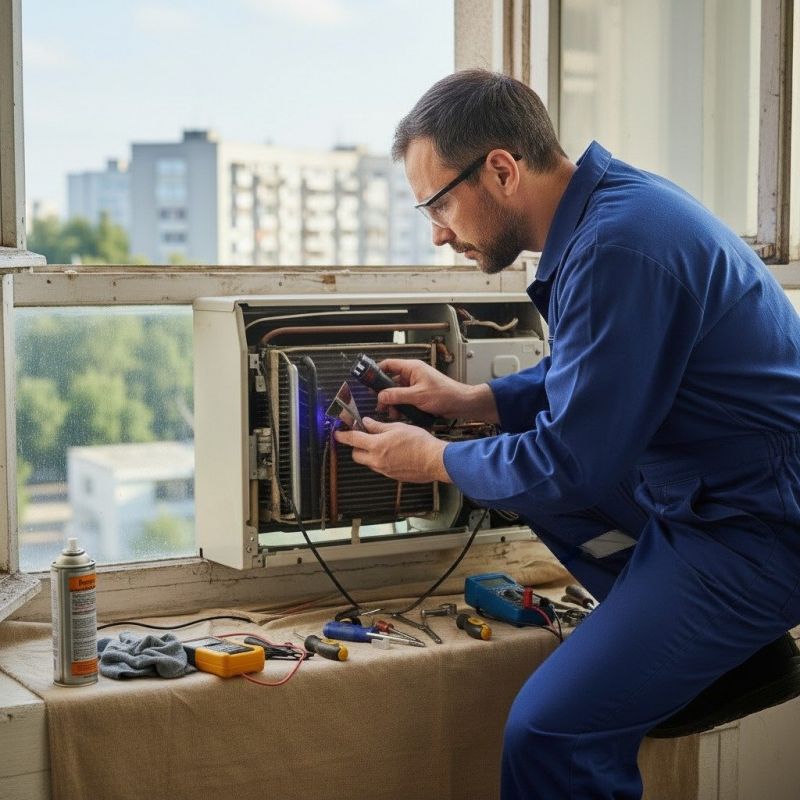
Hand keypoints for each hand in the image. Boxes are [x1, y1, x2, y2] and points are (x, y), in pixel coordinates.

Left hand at [334, 418, 450, 483]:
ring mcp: (384, 470)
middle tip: (363, 437)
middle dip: (356, 446)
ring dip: (369, 454)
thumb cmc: (419, 443)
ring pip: (368, 462)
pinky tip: (392, 453)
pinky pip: (380, 467)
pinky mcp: (392, 476)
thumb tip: (367, 423)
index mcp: (377, 446)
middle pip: (356, 455)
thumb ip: (379, 426)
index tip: (338, 434)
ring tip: (382, 445)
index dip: (343, 436)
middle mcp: (377, 460)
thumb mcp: (398, 428)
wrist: (434, 461)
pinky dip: (380, 460)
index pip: (353, 439)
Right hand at [377, 359, 498, 422]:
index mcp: (412, 368)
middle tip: (380, 405)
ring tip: (391, 412)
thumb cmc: (445, 395)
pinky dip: (401, 406)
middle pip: (390, 381)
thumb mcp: (418, 396)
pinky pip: (404, 399)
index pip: (388, 364)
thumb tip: (381, 396)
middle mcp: (412, 375)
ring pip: (396, 392)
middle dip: (384, 394)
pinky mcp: (419, 395)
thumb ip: (397, 395)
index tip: (367, 382)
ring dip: (392, 402)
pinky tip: (400, 415)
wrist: (462, 404)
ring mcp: (416, 385)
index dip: (376, 372)